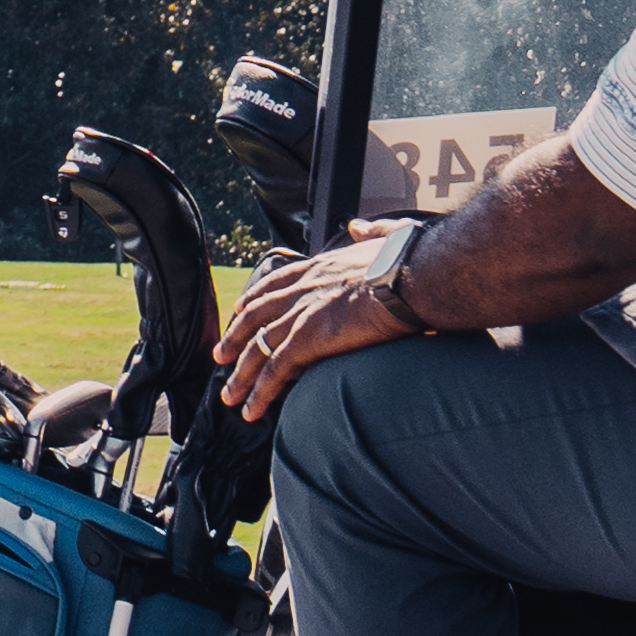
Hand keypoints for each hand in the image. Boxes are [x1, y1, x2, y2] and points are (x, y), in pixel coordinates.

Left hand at [213, 232, 418, 423]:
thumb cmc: (411, 260)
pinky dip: (259, 392)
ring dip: (241, 376)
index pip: (276, 282)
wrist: (414, 275)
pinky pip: (275, 371)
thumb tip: (359, 226)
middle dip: (236, 338)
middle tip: (220, 356)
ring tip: (230, 396)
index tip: (240, 309)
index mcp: (320, 266)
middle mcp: (303, 289)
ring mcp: (302, 315)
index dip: (255, 297)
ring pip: (258, 349)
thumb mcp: (385, 236)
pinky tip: (251, 410)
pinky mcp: (308, 339)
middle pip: (256, 317)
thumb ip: (369, 232)